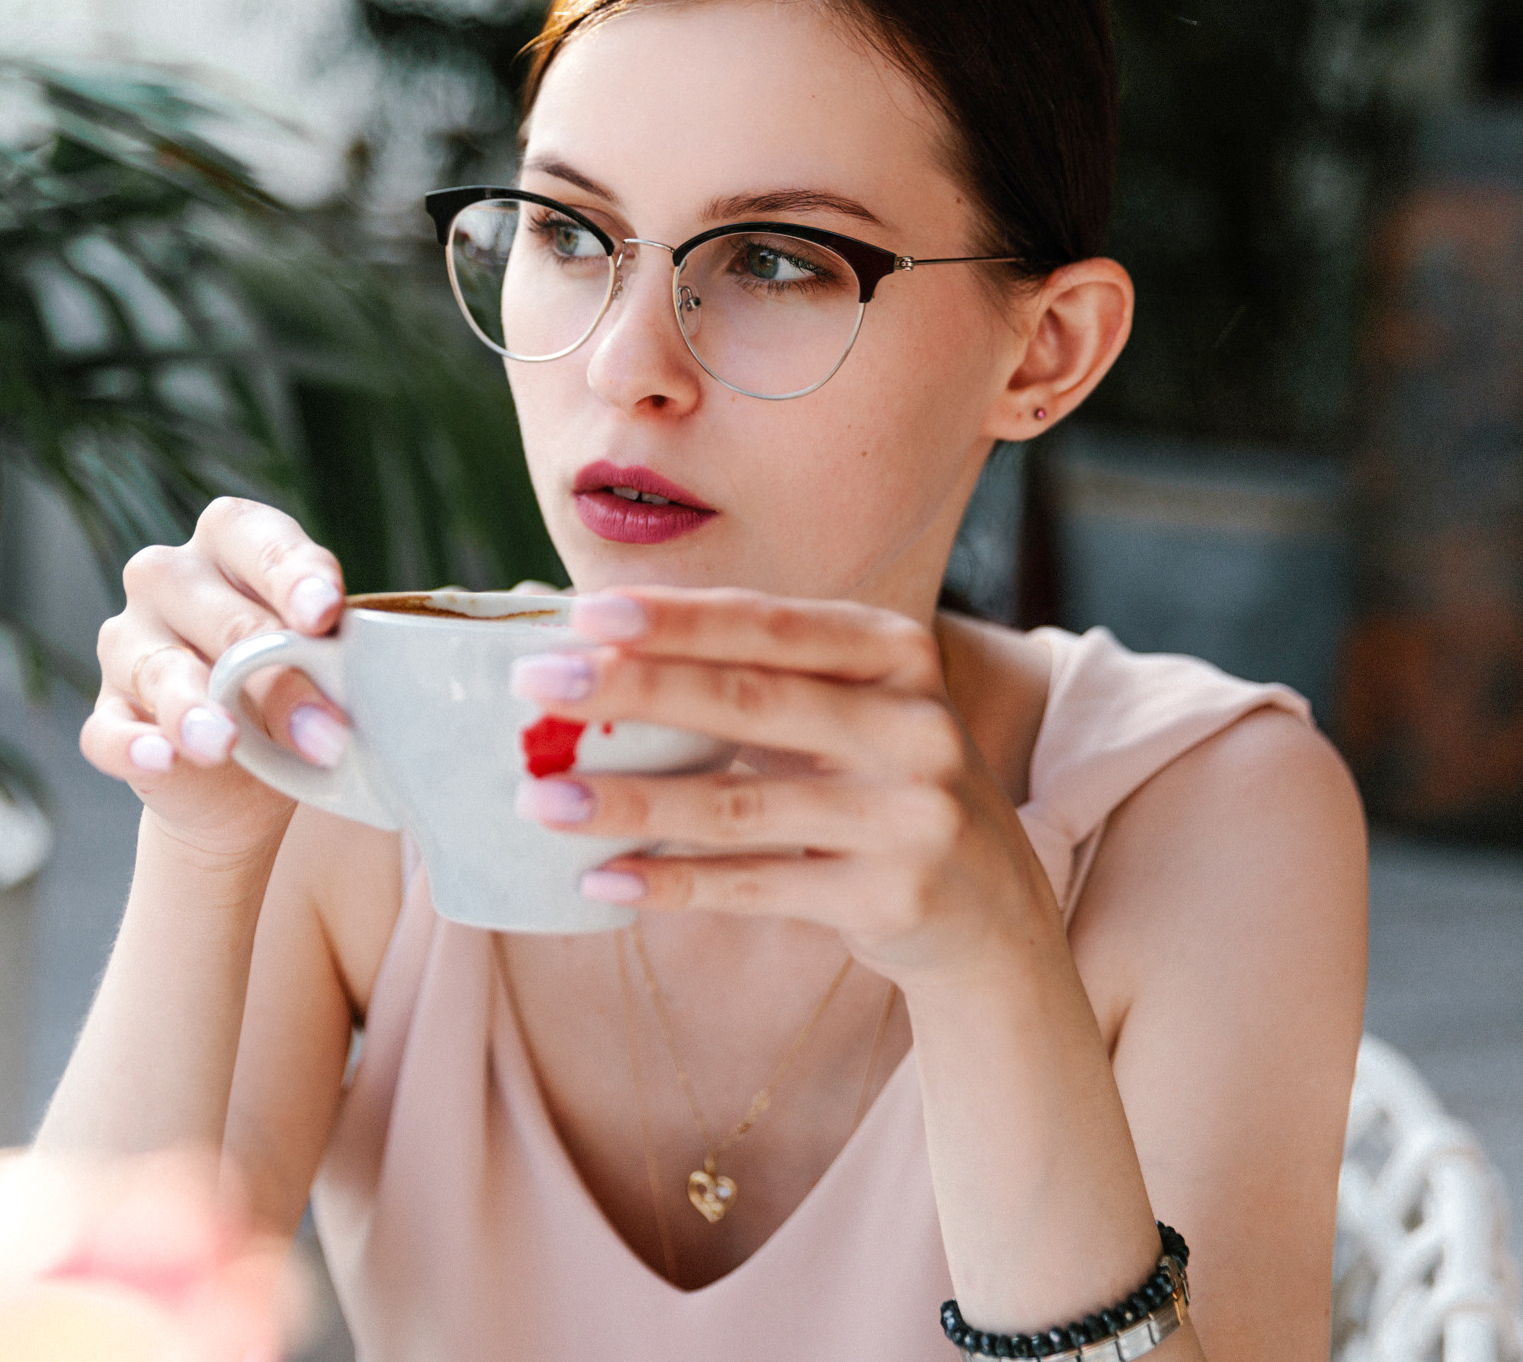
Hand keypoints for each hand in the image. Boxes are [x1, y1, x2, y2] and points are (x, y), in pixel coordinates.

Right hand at [80, 498, 348, 862]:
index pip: (259, 540)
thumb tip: (336, 693)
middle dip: (277, 676)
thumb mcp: (322, 666)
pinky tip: (161, 758)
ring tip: (224, 742)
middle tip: (325, 731)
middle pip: (222, 618)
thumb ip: (326, 665)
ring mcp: (129, 644)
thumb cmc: (294, 683)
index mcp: (231, 542)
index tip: (324, 613)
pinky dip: (132, 746)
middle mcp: (169, 579)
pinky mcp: (109, 713)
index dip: (293, 574)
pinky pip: (109, 729)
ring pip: (159, 670)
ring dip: (194, 708)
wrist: (252, 769)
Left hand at [507, 588, 1064, 981]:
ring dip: (628, 803)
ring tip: (538, 800)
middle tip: (534, 688)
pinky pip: (755, 885)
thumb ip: (750, 674)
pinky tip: (600, 879)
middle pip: (747, 700)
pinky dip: (671, 883)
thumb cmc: (876, 783)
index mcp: (895, 654)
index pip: (767, 624)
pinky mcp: (890, 895)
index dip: (674, 618)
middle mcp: (915, 725)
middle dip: (632, 690)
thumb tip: (593, 642)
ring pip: (738, 804)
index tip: (582, 613)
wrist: (989, 909)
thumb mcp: (846, 711)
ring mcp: (910, 814)